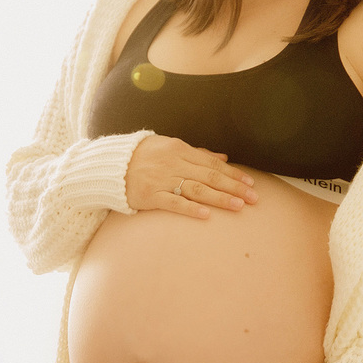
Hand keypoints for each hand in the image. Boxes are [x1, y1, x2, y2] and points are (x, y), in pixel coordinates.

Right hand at [126, 135, 258, 218]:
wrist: (109, 166)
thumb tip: (223, 157)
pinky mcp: (151, 196)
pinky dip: (191, 209)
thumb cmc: (142, 155)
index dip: (233, 174)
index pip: (212, 163)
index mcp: (179, 149)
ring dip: (220, 198)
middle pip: (210, 176)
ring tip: (238, 206)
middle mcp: (173, 163)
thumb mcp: (169, 146)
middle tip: (254, 198)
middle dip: (234, 187)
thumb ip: (197, 152)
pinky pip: (174, 203)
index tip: (250, 183)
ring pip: (197, 189)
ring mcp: (162, 180)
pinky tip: (206, 215)